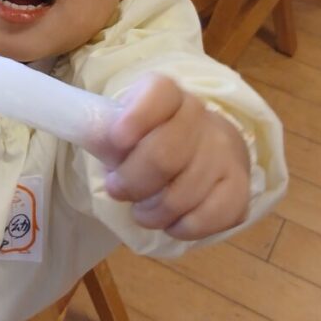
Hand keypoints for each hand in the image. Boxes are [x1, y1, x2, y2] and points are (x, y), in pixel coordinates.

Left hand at [103, 74, 250, 239]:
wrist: (203, 147)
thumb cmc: (149, 138)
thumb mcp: (121, 128)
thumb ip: (102, 132)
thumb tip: (80, 131)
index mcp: (167, 95)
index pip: (159, 92)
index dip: (137, 117)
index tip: (116, 141)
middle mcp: (200, 116)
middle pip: (165, 155)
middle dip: (132, 182)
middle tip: (117, 190)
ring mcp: (223, 151)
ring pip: (184, 193)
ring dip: (152, 212)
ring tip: (141, 210)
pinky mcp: (239, 186)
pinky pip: (211, 216)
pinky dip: (183, 227)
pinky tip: (172, 222)